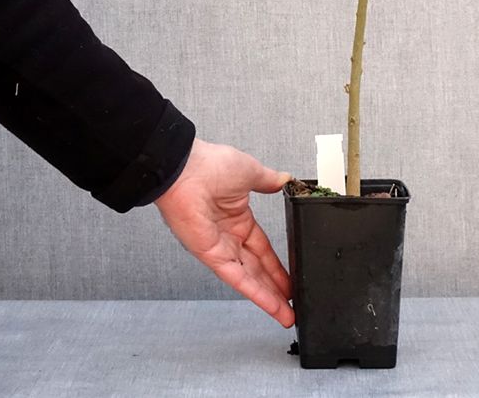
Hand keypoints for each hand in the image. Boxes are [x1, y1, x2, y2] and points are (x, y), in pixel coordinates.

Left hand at [154, 138, 294, 326]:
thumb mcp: (250, 172)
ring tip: (286, 314)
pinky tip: (270, 304)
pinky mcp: (211, 255)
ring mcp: (219, 247)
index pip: (262, 248)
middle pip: (257, 268)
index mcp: (238, 217)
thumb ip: (269, 181)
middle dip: (275, 287)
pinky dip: (254, 292)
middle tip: (292, 303)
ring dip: (268, 297)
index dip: (277, 265)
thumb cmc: (210, 165)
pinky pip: (236, 277)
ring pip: (249, 278)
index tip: (290, 277)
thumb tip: (285, 179)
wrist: (185, 169)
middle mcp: (228, 235)